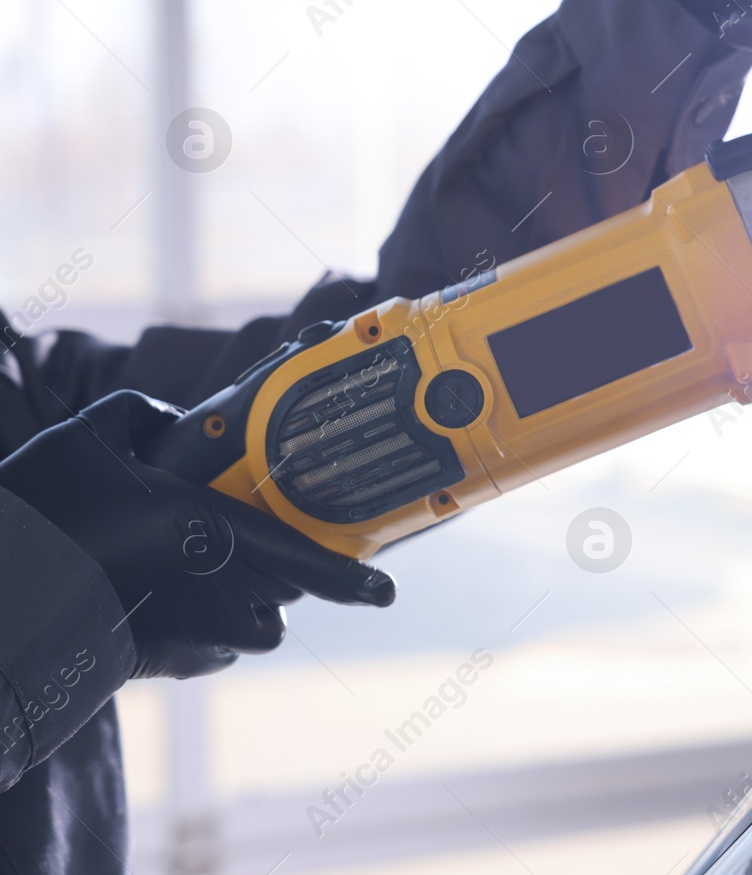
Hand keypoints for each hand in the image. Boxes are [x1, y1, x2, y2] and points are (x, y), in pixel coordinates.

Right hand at [0, 391, 395, 678]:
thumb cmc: (44, 512)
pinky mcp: (177, 660)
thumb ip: (143, 417)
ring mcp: (199, 631)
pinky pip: (217, 640)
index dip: (349, 579)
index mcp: (204, 528)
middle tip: (241, 541)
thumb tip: (171, 424)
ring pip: (255, 619)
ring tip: (196, 574)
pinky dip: (208, 624)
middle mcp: (216, 585)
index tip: (387, 592)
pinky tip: (166, 604)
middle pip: (279, 582)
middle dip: (275, 563)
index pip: (299, 557)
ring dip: (243, 597)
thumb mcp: (90, 437)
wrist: (6, 602)